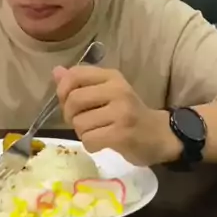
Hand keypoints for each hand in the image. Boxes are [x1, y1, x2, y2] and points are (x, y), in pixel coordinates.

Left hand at [53, 65, 180, 165]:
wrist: (160, 136)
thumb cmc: (129, 113)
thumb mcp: (107, 92)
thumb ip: (81, 83)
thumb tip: (56, 71)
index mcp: (112, 76)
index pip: (75, 74)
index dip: (63, 90)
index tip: (68, 103)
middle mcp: (117, 90)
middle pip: (74, 100)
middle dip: (70, 116)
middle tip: (81, 123)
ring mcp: (121, 112)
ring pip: (79, 123)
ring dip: (82, 133)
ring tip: (96, 133)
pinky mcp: (122, 134)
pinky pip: (89, 140)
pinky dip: (90, 145)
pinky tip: (101, 143)